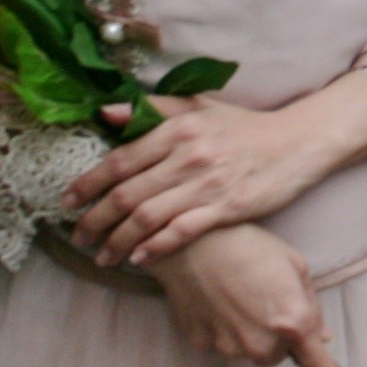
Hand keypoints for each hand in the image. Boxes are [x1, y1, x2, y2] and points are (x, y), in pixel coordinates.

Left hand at [64, 92, 345, 266]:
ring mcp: (208, 184)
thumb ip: (153, 109)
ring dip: (118, 241)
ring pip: (147, 218)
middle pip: (127, 194)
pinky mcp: (228, 207)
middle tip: (78, 236)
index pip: (120, 161)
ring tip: (103, 256)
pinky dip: (156, 247)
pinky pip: (181, 231)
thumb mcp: (201, 109)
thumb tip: (104, 112)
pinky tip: (140, 258)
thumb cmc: (246, 127)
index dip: (88, 184)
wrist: (299, 142)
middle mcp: (188, 156)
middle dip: (95, 220)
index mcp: (179, 129)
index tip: (67, 202)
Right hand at [149, 224, 352, 366]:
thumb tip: (322, 341)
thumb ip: (312, 308)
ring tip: (240, 292)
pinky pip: (223, 343)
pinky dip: (225, 326)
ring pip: (250, 350)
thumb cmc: (250, 246)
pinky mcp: (201, 344)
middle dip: (278, 333)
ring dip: (251, 329)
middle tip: (266, 297)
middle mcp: (261, 342)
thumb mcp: (295, 267)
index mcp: (293, 322)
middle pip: (278, 355)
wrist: (191, 241)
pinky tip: (219, 299)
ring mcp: (228, 347)